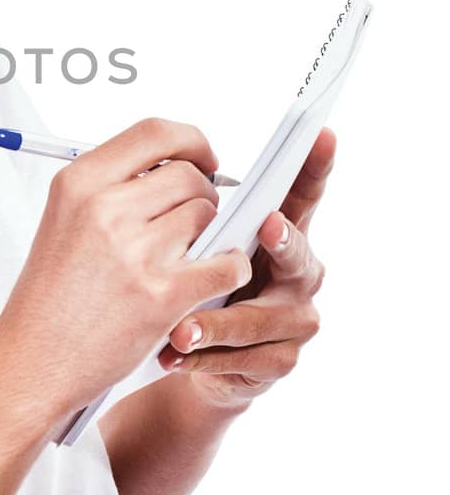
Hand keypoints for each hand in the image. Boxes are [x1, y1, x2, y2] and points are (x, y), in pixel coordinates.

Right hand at [0, 116, 252, 427]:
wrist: (33, 361)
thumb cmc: (51, 295)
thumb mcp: (65, 221)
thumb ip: (114, 188)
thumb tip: (179, 166)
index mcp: (79, 183)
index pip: (155, 132)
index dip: (192, 141)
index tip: (204, 159)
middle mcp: (105, 208)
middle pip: (189, 175)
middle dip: (203, 196)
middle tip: (194, 222)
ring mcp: (135, 251)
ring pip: (208, 215)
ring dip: (211, 235)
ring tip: (188, 258)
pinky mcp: (162, 294)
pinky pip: (227, 263)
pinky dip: (230, 269)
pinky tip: (212, 280)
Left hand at [155, 127, 335, 408]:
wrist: (205, 357)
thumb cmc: (205, 285)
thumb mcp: (205, 248)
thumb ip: (207, 221)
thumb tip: (176, 176)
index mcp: (284, 234)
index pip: (304, 194)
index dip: (316, 165)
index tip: (321, 135)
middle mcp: (301, 273)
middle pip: (298, 254)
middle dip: (283, 240)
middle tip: (267, 225)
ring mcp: (296, 319)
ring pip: (258, 318)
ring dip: (216, 322)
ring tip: (180, 329)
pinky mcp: (280, 359)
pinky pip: (242, 359)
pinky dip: (203, 357)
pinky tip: (174, 355)